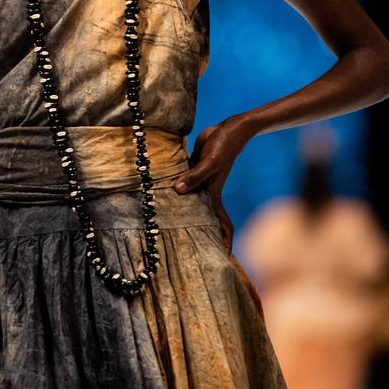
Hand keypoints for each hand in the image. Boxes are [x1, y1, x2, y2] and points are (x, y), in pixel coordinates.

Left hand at [173, 116, 250, 254]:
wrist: (228, 129)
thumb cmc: (224, 147)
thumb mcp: (210, 162)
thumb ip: (194, 176)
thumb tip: (177, 190)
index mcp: (213, 194)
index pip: (221, 223)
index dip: (224, 241)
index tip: (225, 258)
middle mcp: (206, 190)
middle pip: (201, 215)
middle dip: (197, 230)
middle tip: (183, 247)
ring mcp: (199, 179)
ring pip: (188, 198)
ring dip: (181, 206)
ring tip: (166, 221)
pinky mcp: (192, 167)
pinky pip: (182, 180)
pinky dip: (175, 185)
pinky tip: (161, 189)